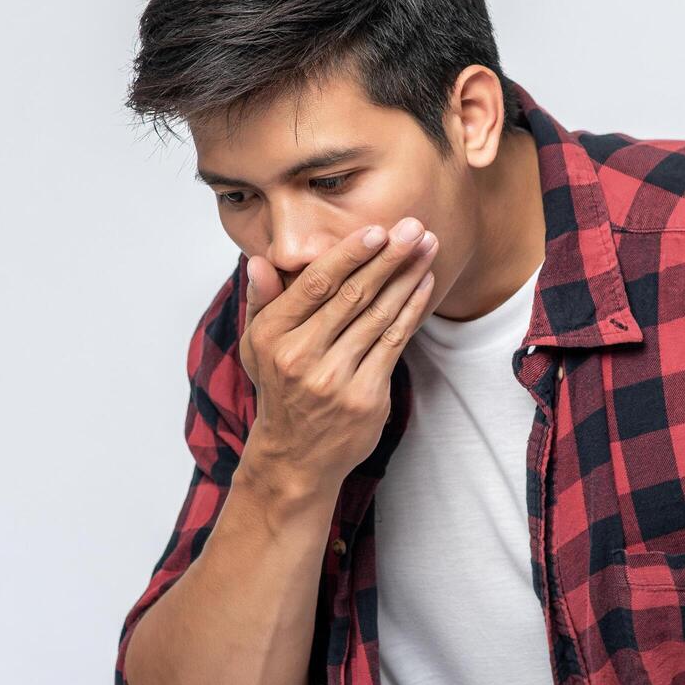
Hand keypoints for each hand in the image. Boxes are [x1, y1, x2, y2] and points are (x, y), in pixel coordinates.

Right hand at [236, 218, 439, 492]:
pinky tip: (424, 285)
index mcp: (271, 337)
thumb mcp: (257, 347)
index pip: (315, 285)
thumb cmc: (281, 390)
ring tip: (427, 248)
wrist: (297, 457)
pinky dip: (411, 311)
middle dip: (388, 258)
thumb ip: (262, 302)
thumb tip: (260, 261)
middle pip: (352, 296)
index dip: (349, 255)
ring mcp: (334, 380)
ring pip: (378, 317)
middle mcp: (300, 357)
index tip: (376, 230)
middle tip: (414, 228)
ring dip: (406, 278)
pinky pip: (394, 344)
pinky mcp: (365, 397)